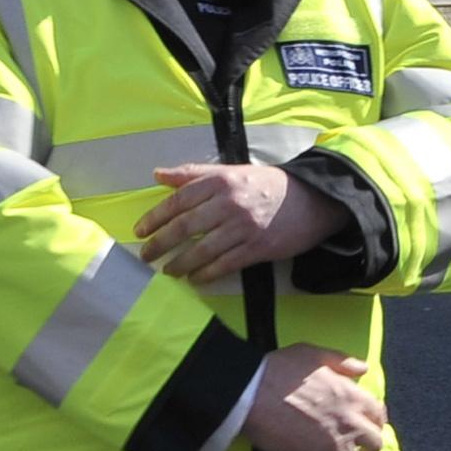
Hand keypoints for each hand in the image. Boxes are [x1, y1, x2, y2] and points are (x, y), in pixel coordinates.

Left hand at [134, 160, 338, 282]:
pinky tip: (194, 278)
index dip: (156, 216)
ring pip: (203, 248)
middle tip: (146, 255)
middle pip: (186, 225)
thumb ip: (192, 174)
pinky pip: (225, 264)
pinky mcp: (258, 248)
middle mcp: (230, 202)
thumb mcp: (229, 172)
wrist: (310, 200)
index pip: (179, 199)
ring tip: (167, 270)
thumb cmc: (264, 185)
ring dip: (181, 263)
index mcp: (220, 181)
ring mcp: (244, 227)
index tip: (140, 230)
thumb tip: (157, 174)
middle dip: (161, 242)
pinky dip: (207, 273)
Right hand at [243, 345, 387, 450]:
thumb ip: (341, 361)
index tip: (371, 426)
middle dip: (371, 450)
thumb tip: (363, 368)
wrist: (252, 391)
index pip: (378, 413)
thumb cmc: (280, 368)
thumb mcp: (313, 353)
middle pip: (374, 443)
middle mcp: (348, 422)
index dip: (376, 422)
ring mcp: (332, 443)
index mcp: (350, 395)